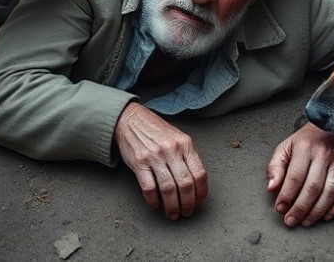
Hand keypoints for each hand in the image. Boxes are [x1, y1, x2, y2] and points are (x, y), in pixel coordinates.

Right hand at [113, 102, 208, 219]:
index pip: (200, 173)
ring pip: (168, 189)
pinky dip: (153, 201)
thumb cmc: (157, 132)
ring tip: (173, 214)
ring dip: (172, 206)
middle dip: (188, 204)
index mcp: (185, 144)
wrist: (131, 121)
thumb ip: (188, 156)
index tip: (199, 202)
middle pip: (186, 184)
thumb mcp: (178, 138)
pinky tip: (156, 205)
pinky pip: (149, 188)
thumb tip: (197, 182)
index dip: (201, 193)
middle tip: (187, 212)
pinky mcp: (139, 163)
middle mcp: (171, 150)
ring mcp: (154, 156)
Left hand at [266, 123, 333, 226]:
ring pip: (329, 193)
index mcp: (305, 148)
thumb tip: (271, 188)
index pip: (295, 177)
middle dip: (300, 208)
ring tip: (306, 222)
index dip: (286, 196)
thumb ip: (275, 166)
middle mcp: (324, 156)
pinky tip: (326, 216)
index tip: (280, 208)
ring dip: (317, 212)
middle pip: (312, 188)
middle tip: (290, 220)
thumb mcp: (286, 147)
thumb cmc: (308, 140)